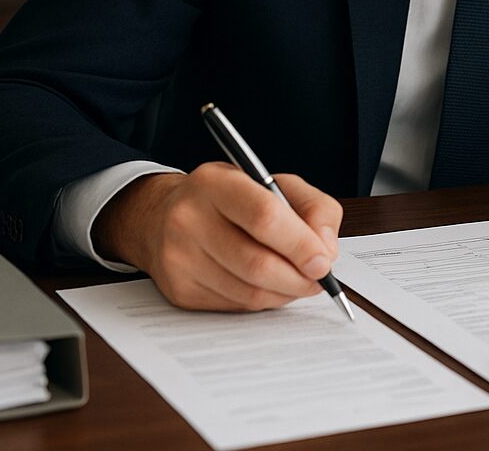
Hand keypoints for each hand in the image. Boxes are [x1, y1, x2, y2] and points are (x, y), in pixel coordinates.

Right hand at [93, 163, 342, 311]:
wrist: (161, 217)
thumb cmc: (229, 200)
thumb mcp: (273, 184)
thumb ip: (314, 208)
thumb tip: (326, 249)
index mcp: (215, 183)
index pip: (264, 216)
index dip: (300, 244)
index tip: (324, 261)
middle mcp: (189, 218)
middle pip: (257, 263)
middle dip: (299, 278)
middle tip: (318, 279)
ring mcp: (179, 258)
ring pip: (250, 293)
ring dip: (285, 293)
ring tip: (296, 281)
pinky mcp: (179, 290)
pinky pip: (236, 306)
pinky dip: (263, 301)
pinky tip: (267, 285)